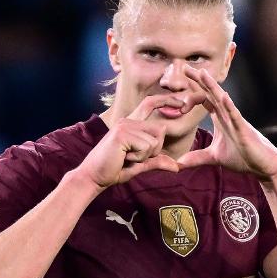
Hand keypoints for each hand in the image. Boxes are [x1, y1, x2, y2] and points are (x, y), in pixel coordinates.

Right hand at [78, 94, 201, 188]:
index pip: (150, 103)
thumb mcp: (140, 165)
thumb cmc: (114, 170)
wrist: (93, 177)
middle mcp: (128, 121)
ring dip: (145, 156)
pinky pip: (146, 147)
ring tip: (127, 158)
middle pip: (160, 130)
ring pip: (154, 141)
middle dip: (154, 149)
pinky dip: (139, 158)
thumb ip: (157, 162)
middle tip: (134, 158)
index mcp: (131, 124)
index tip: (182, 102)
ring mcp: (125, 125)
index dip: (167, 100)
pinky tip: (123, 158)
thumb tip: (177, 167)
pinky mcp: (122, 134)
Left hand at [177, 66, 276, 180]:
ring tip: (202, 73)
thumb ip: (196, 158)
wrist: (263, 166)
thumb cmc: (243, 157)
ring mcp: (236, 120)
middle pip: (211, 93)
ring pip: (222, 100)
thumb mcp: (214, 157)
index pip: (204, 100)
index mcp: (220, 118)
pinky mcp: (243, 129)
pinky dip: (229, 106)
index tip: (178, 104)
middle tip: (185, 66)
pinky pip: (236, 115)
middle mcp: (227, 115)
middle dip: (199, 80)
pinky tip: (224, 96)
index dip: (191, 96)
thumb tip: (178, 164)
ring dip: (212, 86)